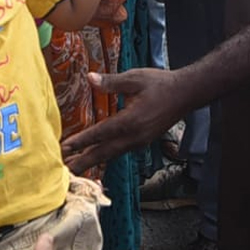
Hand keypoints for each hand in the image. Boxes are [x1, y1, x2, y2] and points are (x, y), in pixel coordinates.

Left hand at [61, 68, 184, 173]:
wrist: (186, 94)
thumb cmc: (160, 84)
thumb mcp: (135, 78)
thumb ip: (110, 81)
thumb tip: (90, 78)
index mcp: (131, 121)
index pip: (100, 133)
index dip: (81, 142)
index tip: (64, 148)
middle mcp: (135, 136)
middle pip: (103, 153)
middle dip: (82, 162)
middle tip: (63, 171)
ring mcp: (139, 142)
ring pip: (111, 155)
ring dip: (92, 162)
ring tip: (74, 168)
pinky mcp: (142, 142)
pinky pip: (119, 152)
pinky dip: (105, 156)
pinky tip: (95, 158)